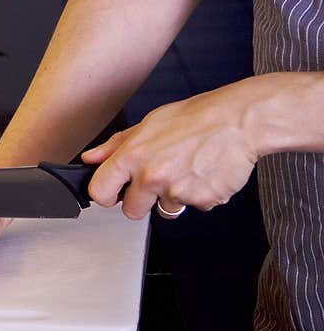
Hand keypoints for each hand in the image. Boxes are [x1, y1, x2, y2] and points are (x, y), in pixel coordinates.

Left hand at [81, 83, 258, 218]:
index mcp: (133, 156)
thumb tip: (90, 158)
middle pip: (131, 211)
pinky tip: (204, 172)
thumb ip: (115, 146)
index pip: (100, 192)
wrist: (240, 121)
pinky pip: (193, 206)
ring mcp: (177, 191)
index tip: (114, 192)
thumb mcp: (148, 124)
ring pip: (165, 210)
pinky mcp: (202, 200)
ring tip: (186, 168)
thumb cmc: (195, 118)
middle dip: (142, 200)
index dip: (106, 194)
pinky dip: (198, 194)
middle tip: (159, 177)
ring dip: (173, 196)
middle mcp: (152, 176)